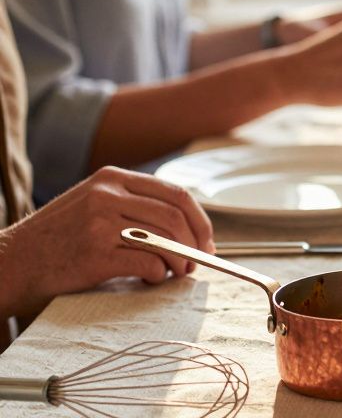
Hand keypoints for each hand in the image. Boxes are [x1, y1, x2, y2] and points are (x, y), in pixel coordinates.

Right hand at [0, 167, 213, 317]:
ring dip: (180, 261)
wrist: (10, 262)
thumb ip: (132, 205)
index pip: (176, 193)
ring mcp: (100, 223)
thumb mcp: (92, 203)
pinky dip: (159, 274)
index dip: (200, 220)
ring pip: (166, 239)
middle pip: (176, 217)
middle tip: (196, 263)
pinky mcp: (94, 254)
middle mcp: (107, 195)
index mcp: (112, 178)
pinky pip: (148, 263)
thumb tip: (186, 226)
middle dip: (195, 243)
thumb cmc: (56, 238)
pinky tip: (153, 279)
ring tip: (176, 273)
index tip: (206, 241)